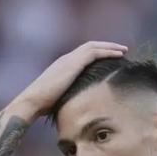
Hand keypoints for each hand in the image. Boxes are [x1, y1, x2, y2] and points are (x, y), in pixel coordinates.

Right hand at [13, 41, 127, 118]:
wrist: (33, 101)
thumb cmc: (43, 106)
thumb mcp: (61, 99)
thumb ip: (70, 98)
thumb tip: (79, 109)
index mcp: (63, 66)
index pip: (83, 55)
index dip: (97, 54)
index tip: (110, 57)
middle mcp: (66, 59)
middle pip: (90, 46)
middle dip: (106, 47)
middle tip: (121, 50)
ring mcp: (69, 59)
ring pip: (94, 46)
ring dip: (110, 47)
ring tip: (123, 50)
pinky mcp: (72, 63)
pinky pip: (94, 52)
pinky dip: (107, 51)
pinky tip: (118, 54)